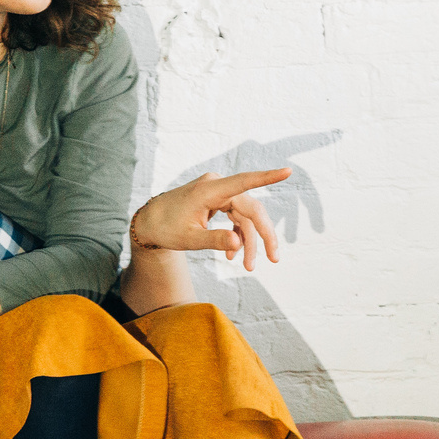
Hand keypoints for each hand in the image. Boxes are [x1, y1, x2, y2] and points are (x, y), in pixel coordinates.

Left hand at [129, 167, 291, 270]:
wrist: (151, 222)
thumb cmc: (166, 228)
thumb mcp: (188, 239)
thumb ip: (213, 240)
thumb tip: (237, 243)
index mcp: (209, 190)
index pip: (244, 182)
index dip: (267, 178)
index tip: (287, 171)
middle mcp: (217, 186)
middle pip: (251, 209)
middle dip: (262, 235)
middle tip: (274, 259)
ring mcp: (219, 192)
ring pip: (246, 216)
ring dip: (249, 241)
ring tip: (249, 266)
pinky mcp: (219, 200)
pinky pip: (237, 217)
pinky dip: (238, 235)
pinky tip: (233, 254)